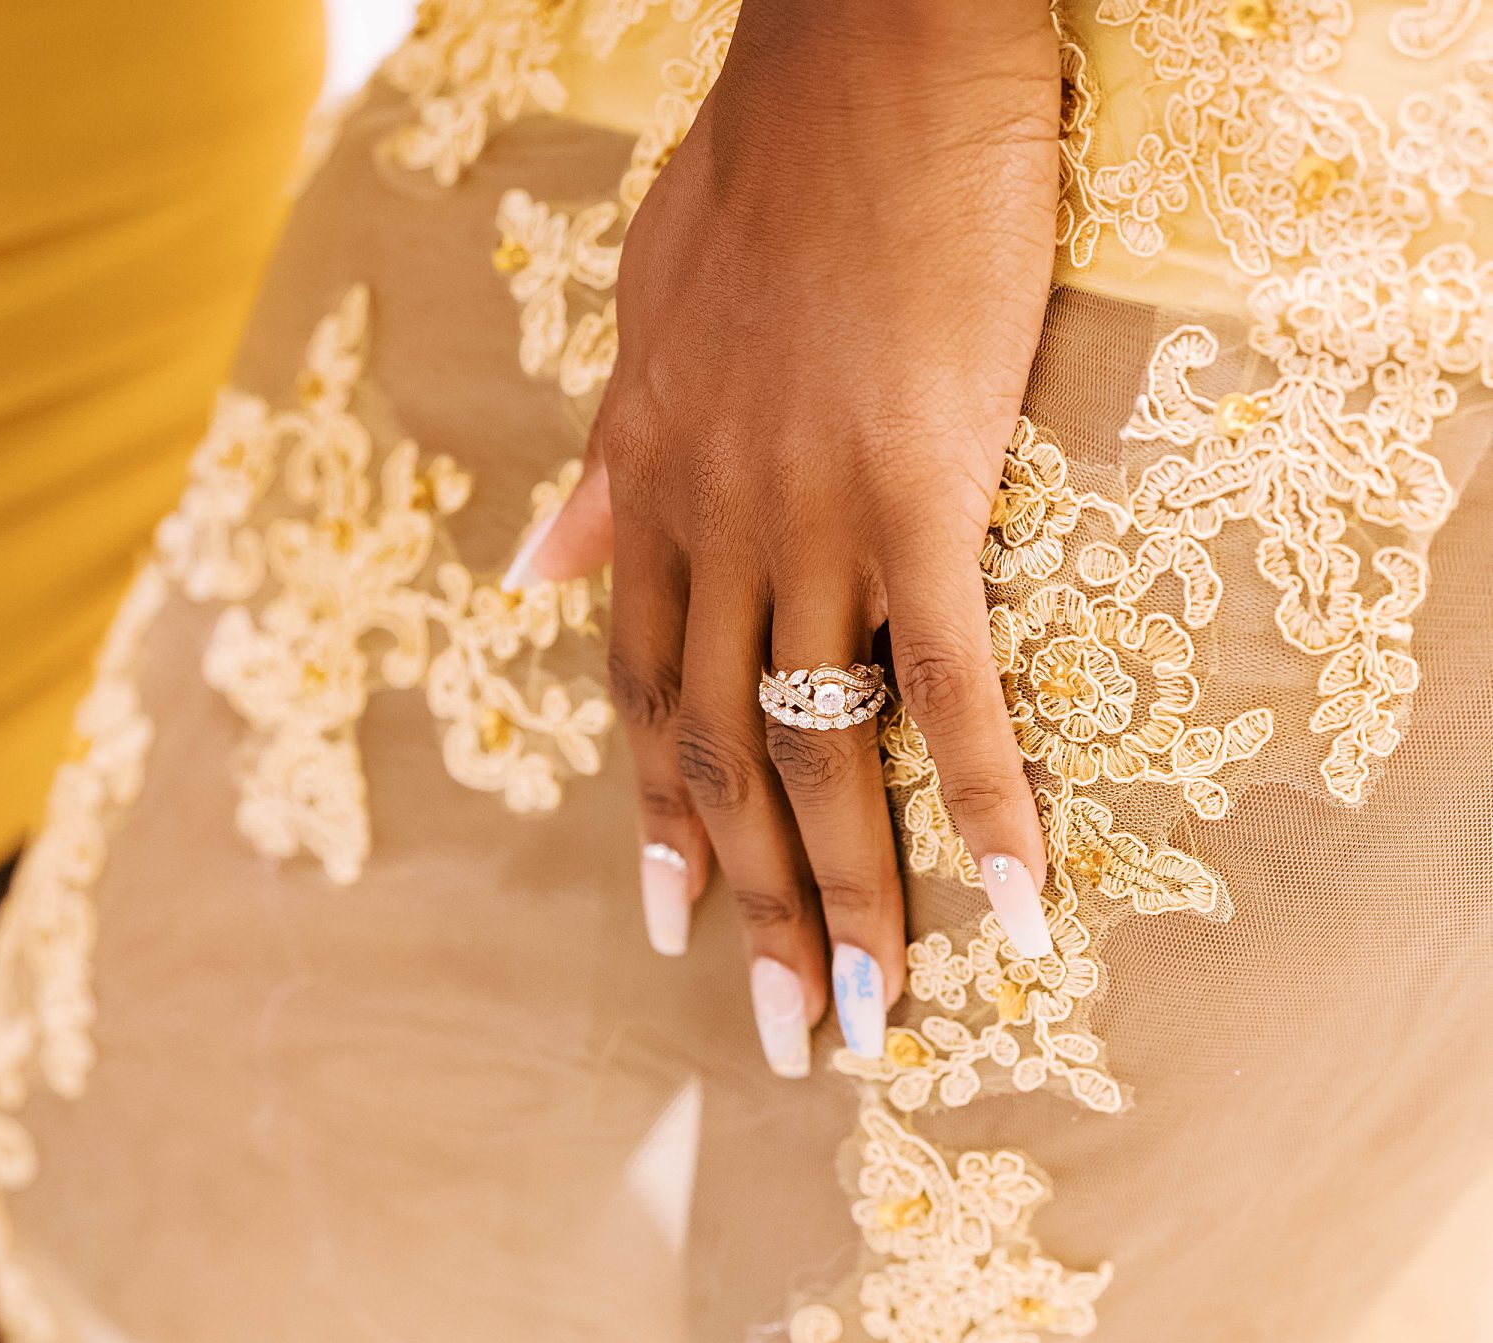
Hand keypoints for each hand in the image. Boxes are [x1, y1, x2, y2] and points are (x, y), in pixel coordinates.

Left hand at [510, 0, 1060, 1074]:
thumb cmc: (772, 166)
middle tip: (784, 1035)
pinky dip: (983, 797)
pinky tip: (1013, 900)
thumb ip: (602, 458)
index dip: (657, 821)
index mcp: (652, 492)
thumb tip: (538, 557)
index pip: (645, 693)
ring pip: (819, 748)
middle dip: (747, 911)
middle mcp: (714, 527)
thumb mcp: (644, 316)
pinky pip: (950, 677)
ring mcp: (814, 518)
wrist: (871, 47)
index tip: (665, 927)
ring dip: (846, 899)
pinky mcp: (922, 493)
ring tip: (871, 1014)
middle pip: (723, 759)